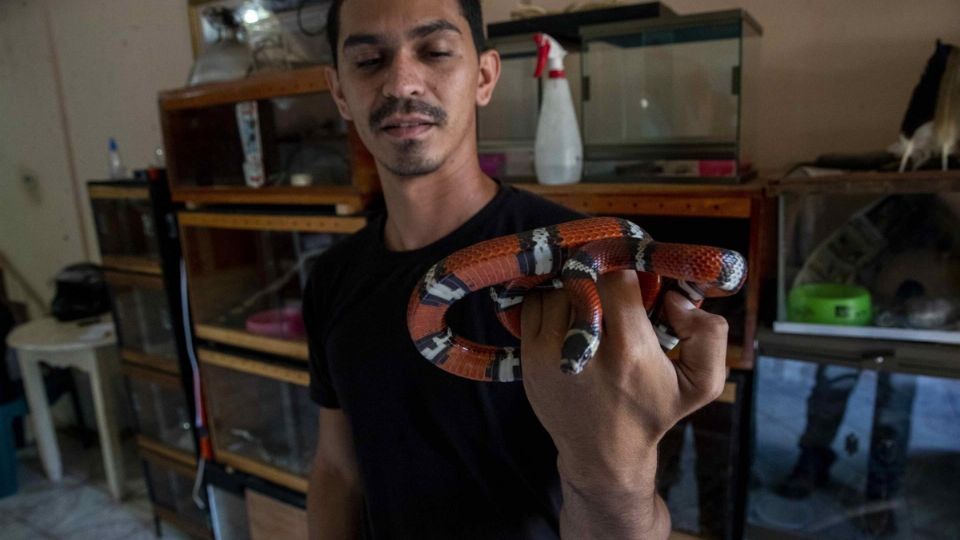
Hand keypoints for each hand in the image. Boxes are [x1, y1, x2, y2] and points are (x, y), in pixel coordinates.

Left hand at [520, 270, 728, 488]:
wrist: (603, 454)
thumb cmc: (653, 412)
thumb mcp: (700, 384)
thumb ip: (709, 335)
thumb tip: (676, 298)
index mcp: (630, 350)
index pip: (617, 278)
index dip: (624, 265)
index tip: (630, 269)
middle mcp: (585, 349)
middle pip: (583, 278)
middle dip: (597, 273)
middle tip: (609, 281)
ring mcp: (550, 353)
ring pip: (556, 289)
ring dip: (573, 288)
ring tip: (589, 302)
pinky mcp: (529, 358)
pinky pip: (534, 306)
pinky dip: (549, 301)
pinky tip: (567, 314)